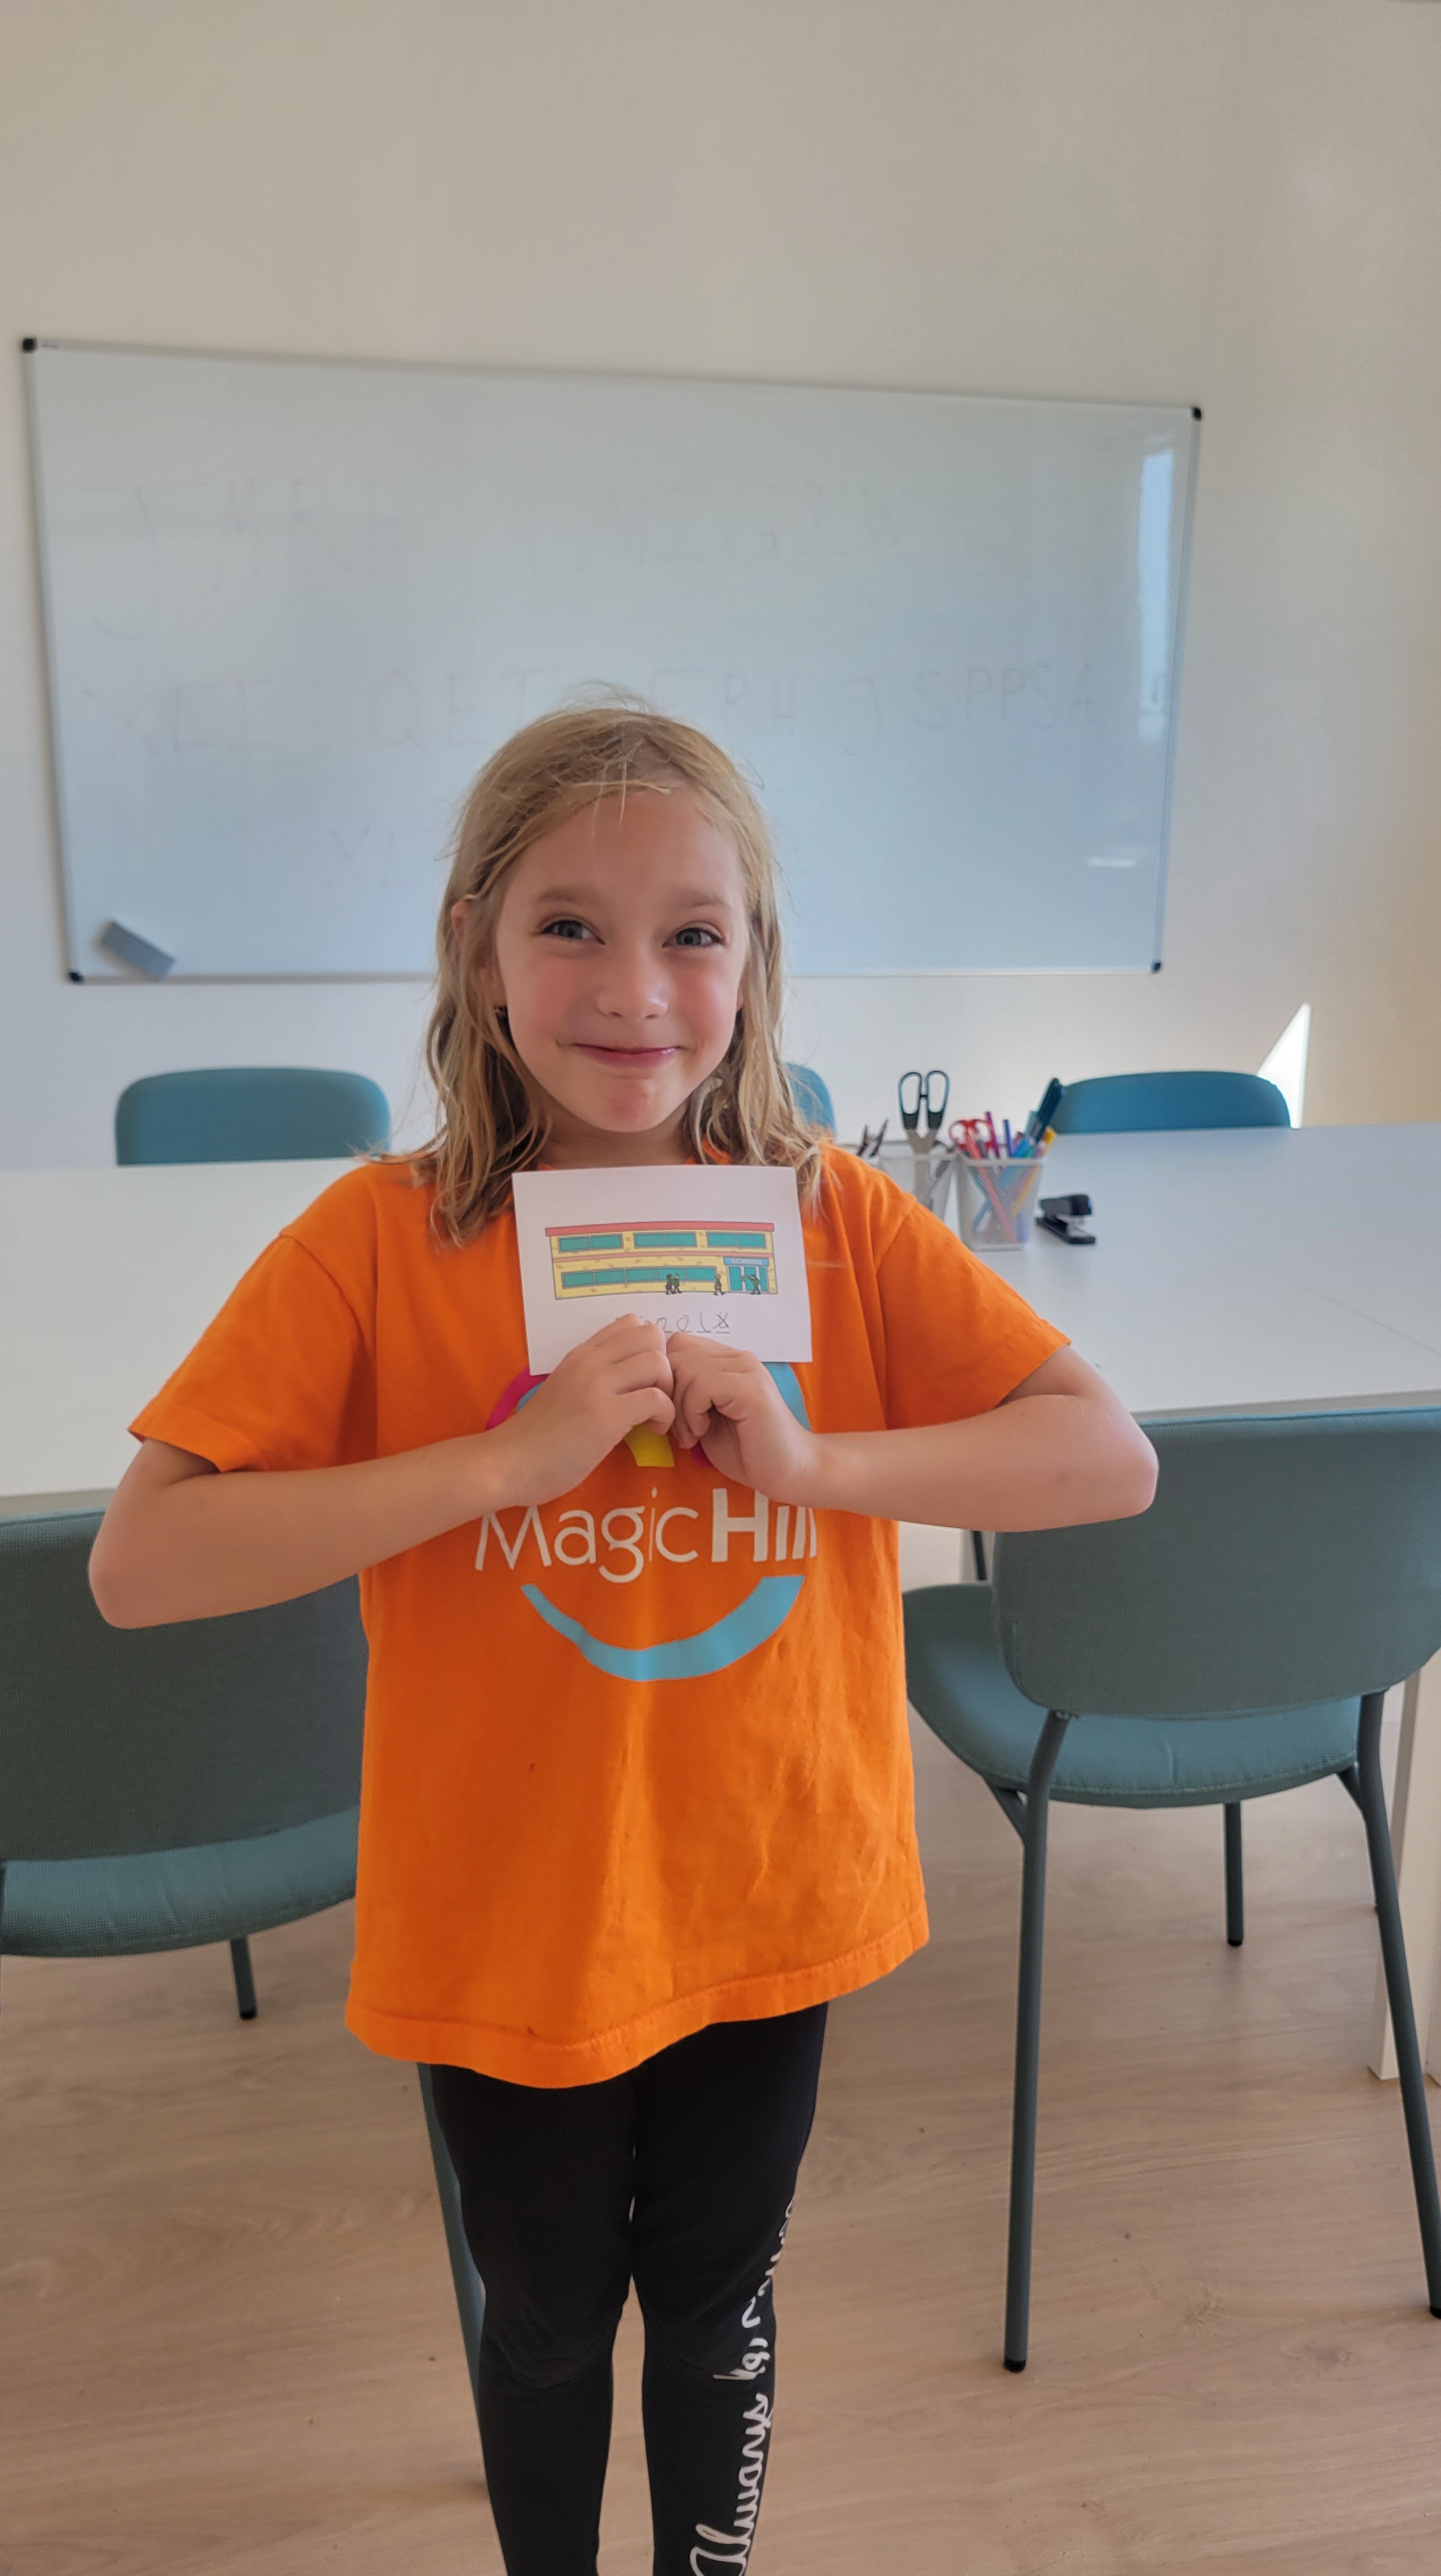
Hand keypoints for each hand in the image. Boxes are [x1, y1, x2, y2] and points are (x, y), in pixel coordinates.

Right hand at [483, 1317, 674, 1506]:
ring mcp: (598, 1386)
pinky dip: (665, 1416)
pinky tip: (651, 1431)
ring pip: (657, 1362)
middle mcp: (590, 1362)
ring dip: (668, 1391)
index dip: (648, 1349)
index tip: (645, 1379)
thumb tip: (628, 1378)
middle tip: (656, 1395)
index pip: (629, 1323)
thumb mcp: (564, 1390)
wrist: (508, 1463)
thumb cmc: (536, 1437)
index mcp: (580, 1354)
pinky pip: (656, 1399)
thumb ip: (592, 1377)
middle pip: (651, 1335)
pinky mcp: (606, 1415)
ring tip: (654, 1416)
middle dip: (666, 1365)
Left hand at [666, 1337, 822, 1502]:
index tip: (670, 1412)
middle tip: (680, 1428)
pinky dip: (693, 1411)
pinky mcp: (751, 1388)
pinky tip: (703, 1431)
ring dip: (680, 1406)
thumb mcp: (704, 1417)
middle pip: (676, 1352)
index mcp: (726, 1360)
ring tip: (693, 1434)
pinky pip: (702, 1384)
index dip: (665, 1377)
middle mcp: (737, 1357)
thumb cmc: (746, 1449)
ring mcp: (746, 1369)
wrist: (789, 1471)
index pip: (677, 1344)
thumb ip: (685, 1394)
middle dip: (668, 1393)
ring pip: (686, 1367)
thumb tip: (649, 1383)